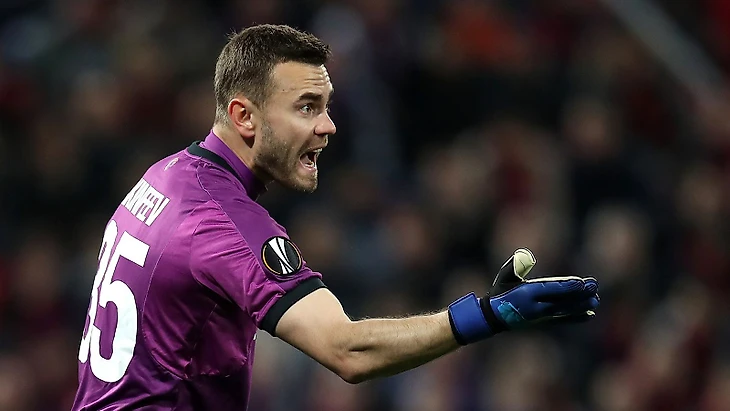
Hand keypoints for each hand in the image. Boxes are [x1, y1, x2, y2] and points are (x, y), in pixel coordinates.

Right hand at [448, 249, 599, 344]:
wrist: (494, 318)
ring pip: (565, 311)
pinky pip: (563, 320)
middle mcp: (536, 307)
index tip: (582, 282)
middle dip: (579, 294)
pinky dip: (576, 317)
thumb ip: (514, 266)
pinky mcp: (544, 323)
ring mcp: (541, 317)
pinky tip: (589, 314)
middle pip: (562, 300)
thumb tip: (525, 255)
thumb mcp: (505, 277)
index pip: (551, 289)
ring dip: (581, 305)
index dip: (568, 286)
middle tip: (594, 286)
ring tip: (595, 300)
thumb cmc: (500, 292)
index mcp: (526, 294)